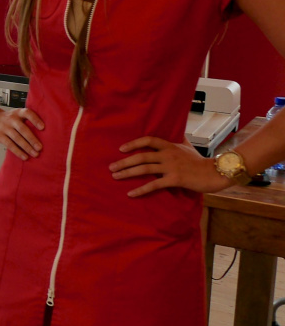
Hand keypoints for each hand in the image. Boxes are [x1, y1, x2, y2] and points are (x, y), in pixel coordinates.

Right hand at [0, 104, 44, 158]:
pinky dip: (18, 151)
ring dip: (27, 147)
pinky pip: (9, 144)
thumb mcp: (15, 114)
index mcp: (17, 112)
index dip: (35, 119)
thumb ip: (25, 121)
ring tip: (35, 154)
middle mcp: (11, 119)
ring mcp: (4, 127)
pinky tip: (24, 156)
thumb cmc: (5, 118)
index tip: (43, 127)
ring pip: (17, 138)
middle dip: (32, 139)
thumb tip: (41, 135)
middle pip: (23, 129)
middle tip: (40, 148)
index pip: (27, 113)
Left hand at [109, 136, 232, 196]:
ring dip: (127, 173)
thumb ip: (178, 140)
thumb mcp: (188, 147)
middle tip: (111, 167)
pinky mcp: (175, 179)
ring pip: (144, 169)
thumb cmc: (200, 161)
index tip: (121, 149)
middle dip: (124, 162)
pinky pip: (154, 185)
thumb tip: (176, 132)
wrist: (215, 173)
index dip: (133, 144)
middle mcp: (168, 154)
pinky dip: (140, 189)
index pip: (148, 140)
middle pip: (141, 156)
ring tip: (115, 176)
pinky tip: (130, 193)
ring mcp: (171, 167)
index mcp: (170, 146)